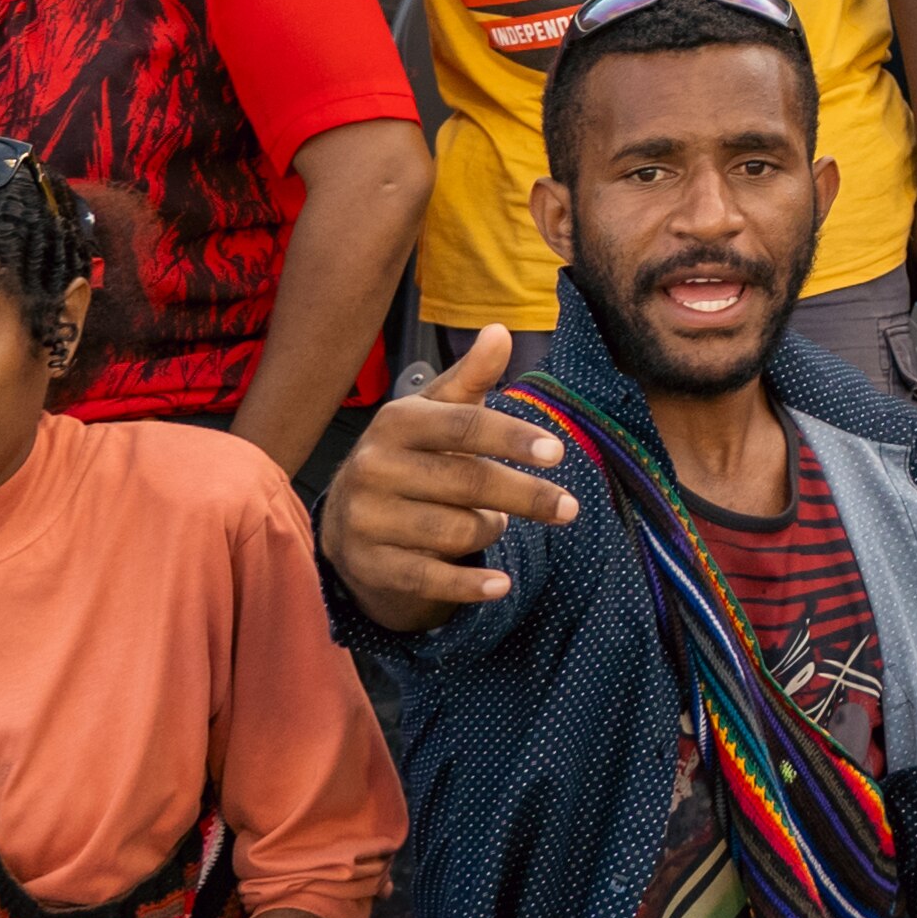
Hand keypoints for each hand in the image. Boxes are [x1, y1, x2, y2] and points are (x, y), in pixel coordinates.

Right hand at [324, 328, 581, 625]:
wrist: (348, 520)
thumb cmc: (409, 456)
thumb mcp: (434, 413)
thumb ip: (471, 377)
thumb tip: (500, 330)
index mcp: (395, 422)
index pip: (463, 427)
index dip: (512, 438)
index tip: (557, 452)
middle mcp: (374, 468)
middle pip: (467, 483)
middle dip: (525, 496)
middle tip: (568, 508)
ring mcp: (367, 519)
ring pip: (455, 532)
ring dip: (490, 531)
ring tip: (495, 523)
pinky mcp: (369, 565)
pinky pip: (430, 579)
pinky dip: (470, 586)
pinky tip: (502, 586)